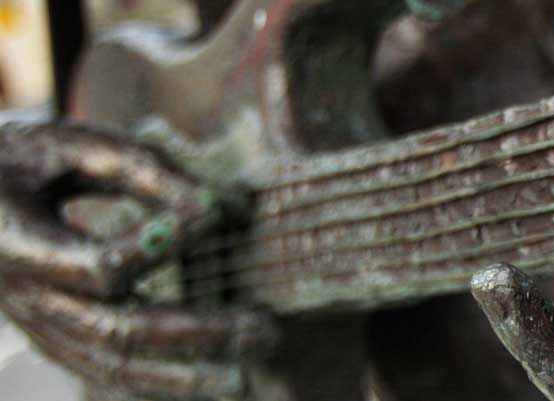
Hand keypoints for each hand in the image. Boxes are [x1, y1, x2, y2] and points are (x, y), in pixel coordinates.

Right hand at [0, 121, 276, 399]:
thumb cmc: (24, 162)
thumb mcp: (73, 147)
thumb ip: (144, 172)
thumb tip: (225, 208)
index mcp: (22, 246)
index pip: (101, 266)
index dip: (161, 245)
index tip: (214, 212)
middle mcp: (31, 299)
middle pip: (120, 332)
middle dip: (198, 333)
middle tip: (260, 327)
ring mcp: (42, 326)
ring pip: (115, 367)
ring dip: (185, 376)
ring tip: (243, 375)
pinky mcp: (54, 339)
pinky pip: (107, 371)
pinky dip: (158, 381)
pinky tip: (207, 379)